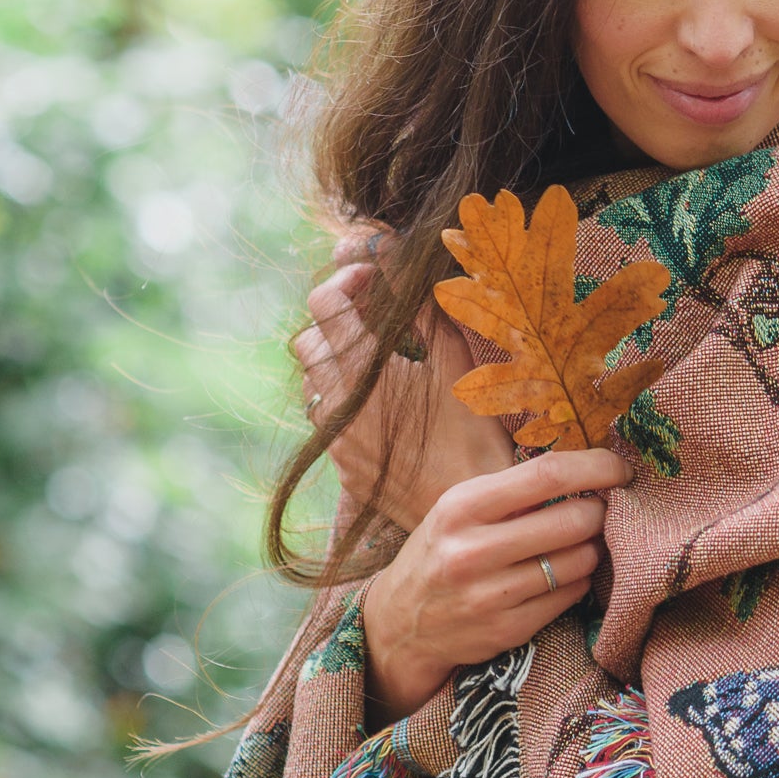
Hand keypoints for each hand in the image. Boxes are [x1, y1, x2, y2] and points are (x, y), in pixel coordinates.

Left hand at [293, 249, 513, 531]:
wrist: (468, 504)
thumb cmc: (472, 432)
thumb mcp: (455, 362)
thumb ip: (426, 313)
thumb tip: (408, 273)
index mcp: (363, 367)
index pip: (324, 304)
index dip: (344, 281)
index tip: (372, 280)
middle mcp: (337, 401)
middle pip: (306, 341)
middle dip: (333, 321)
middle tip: (371, 318)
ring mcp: (335, 438)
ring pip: (313, 384)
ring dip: (335, 364)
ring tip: (376, 364)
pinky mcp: (342, 466)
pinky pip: (328, 423)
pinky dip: (345, 403)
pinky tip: (381, 409)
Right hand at [362, 448, 631, 722]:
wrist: (400, 625)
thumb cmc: (441, 551)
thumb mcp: (459, 509)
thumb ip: (514, 490)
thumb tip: (588, 467)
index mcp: (461, 506)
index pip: (548, 475)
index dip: (597, 468)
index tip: (619, 469)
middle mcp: (472, 550)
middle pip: (574, 519)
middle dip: (600, 511)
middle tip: (600, 511)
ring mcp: (490, 595)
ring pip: (580, 560)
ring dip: (592, 548)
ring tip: (577, 544)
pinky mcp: (507, 630)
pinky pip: (571, 595)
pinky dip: (577, 581)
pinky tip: (561, 574)